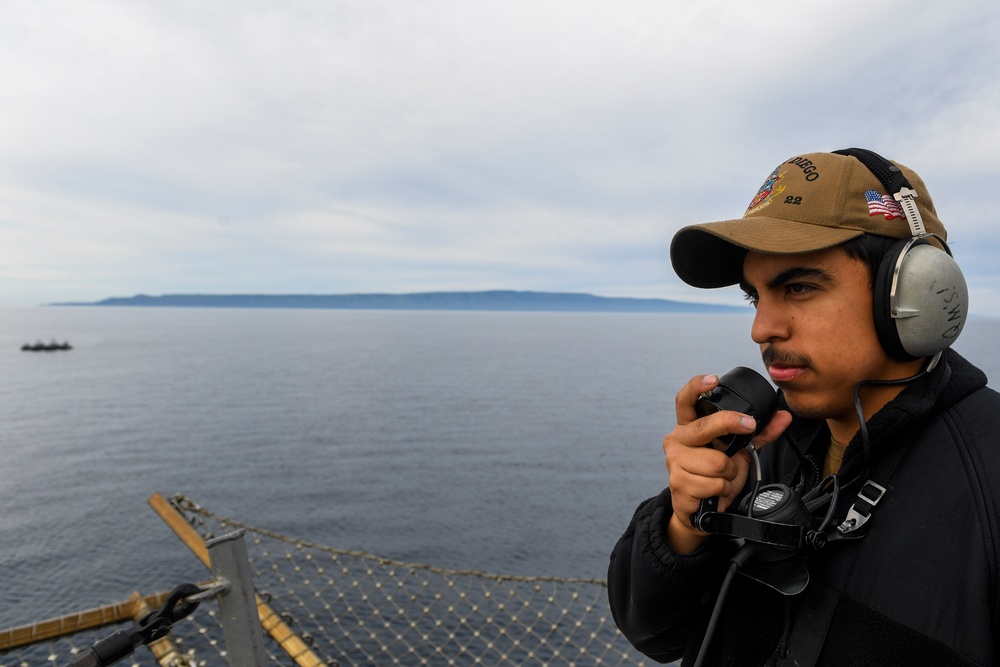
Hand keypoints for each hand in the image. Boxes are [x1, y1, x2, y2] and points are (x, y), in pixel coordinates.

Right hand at [663, 373, 791, 553]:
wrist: (700, 511)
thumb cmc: (715, 475)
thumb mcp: (738, 451)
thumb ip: (759, 433)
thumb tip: (783, 417)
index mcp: (688, 427)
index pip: (685, 400)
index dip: (697, 386)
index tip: (713, 380)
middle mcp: (677, 440)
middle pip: (706, 426)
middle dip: (731, 424)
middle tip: (748, 427)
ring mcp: (674, 461)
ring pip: (717, 462)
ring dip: (729, 473)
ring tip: (721, 478)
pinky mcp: (678, 483)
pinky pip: (715, 483)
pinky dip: (723, 489)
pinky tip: (714, 491)